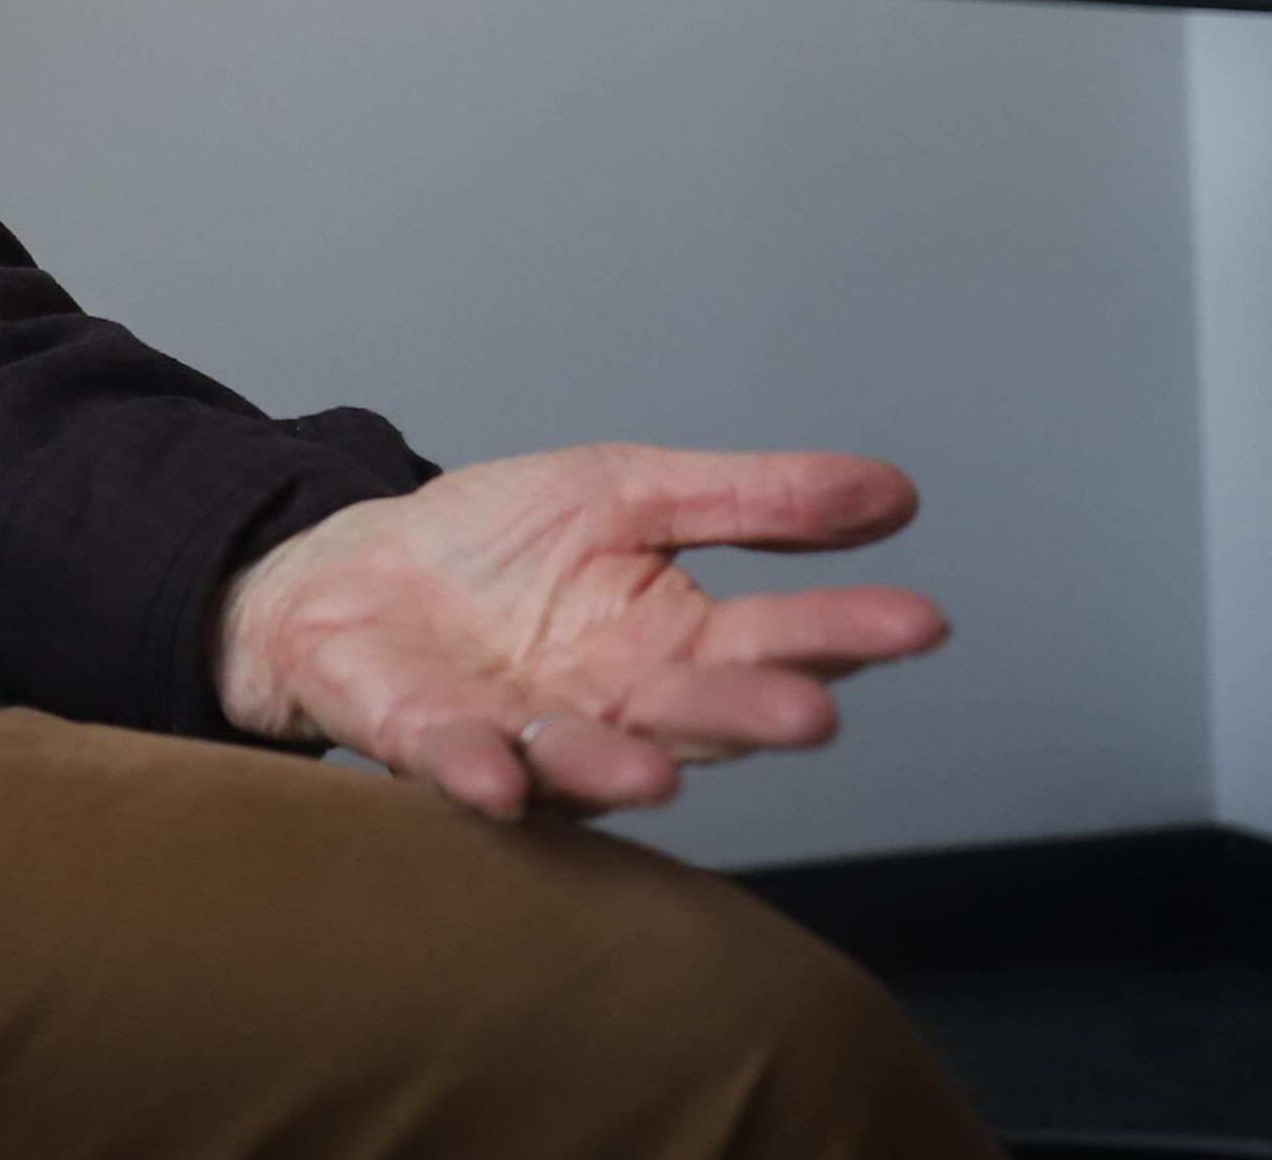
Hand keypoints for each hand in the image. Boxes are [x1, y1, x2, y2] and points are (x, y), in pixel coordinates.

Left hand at [213, 443, 950, 819]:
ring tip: (659, 770)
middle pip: (698, 715)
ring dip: (622, 768)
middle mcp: (619, 708)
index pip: (778, 642)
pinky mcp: (432, 742)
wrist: (352, 570)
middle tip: (812, 713)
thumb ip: (753, 501)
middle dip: (752, 716)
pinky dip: (482, 774)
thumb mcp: (628, 492)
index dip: (845, 635)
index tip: (919, 620)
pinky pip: (462, 765)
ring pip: (589, 760)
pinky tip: (502, 778)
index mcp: (677, 645)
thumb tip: (896, 492)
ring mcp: (527, 733)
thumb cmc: (497, 545)